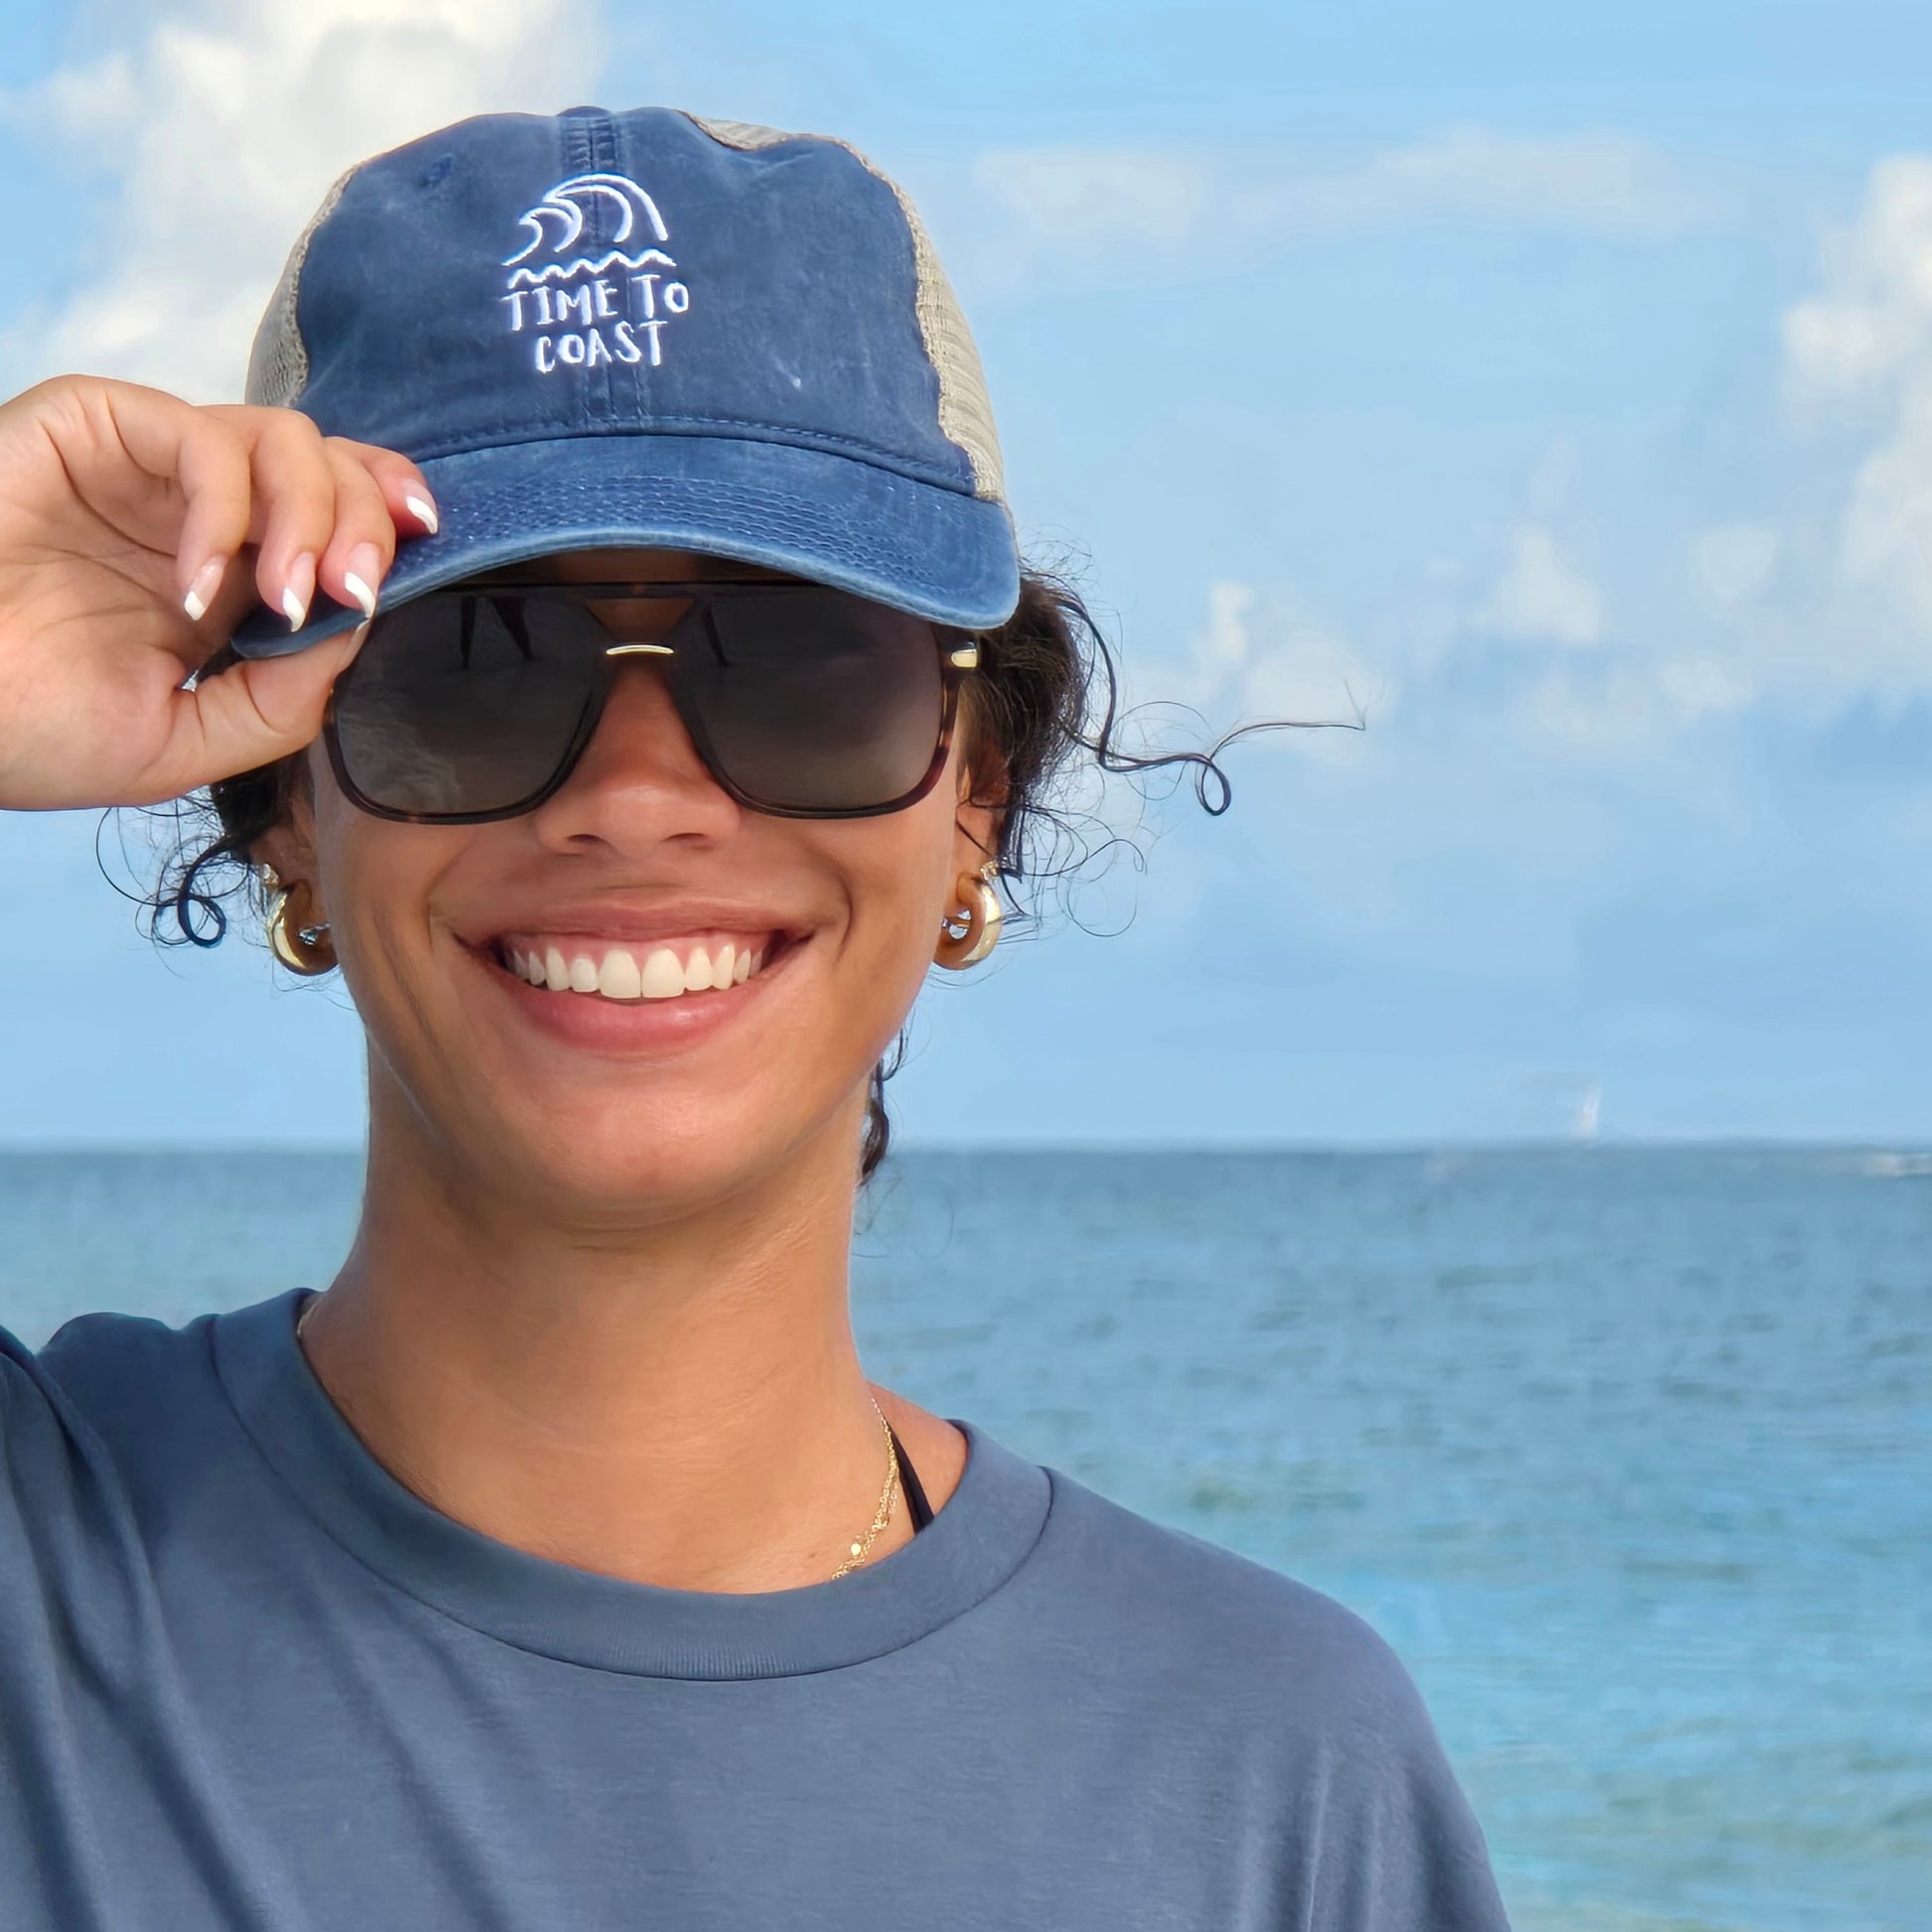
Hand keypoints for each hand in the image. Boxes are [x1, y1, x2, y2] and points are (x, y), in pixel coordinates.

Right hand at [0, 375, 436, 810]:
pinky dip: (225, 512)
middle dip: (366, 522)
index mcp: (228, 575)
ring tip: (286, 600)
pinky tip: (196, 589)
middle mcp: (197, 510)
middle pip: (330, 464)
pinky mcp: (94, 426)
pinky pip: (200, 439)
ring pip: (282, 437)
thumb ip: (283, 701)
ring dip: (310, 515)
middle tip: (353, 590)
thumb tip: (360, 629)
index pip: (340, 511)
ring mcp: (148, 466)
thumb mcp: (189, 743)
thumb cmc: (29, 730)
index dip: (390, 512)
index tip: (427, 543)